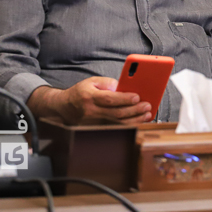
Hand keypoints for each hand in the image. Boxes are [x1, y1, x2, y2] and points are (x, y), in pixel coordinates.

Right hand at [28, 77, 151, 124]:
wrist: (63, 108)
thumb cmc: (80, 93)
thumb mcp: (92, 82)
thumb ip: (108, 83)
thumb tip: (123, 86)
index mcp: (89, 97)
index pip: (109, 99)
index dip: (124, 99)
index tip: (137, 97)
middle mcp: (91, 112)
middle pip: (116, 113)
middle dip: (134, 110)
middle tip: (147, 105)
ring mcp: (93, 123)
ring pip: (117, 123)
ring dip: (135, 120)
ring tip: (147, 114)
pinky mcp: (96, 130)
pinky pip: (115, 128)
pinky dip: (129, 125)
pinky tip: (139, 121)